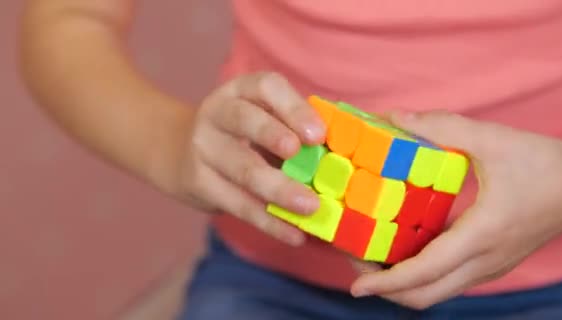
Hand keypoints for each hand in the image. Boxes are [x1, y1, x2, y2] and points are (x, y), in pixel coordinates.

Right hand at [176, 72, 325, 245]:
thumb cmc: (243, 132)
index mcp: (241, 90)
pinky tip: (295, 235)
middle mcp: (217, 112)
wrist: (179, 150)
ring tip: (310, 207)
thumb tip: (348, 148)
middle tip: (304, 155)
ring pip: (242, 169)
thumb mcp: (262, 116)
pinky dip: (269, 222)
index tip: (318, 134)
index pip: (265, 87)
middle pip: (244, 121)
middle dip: (274, 136)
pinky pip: (237, 204)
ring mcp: (203, 148)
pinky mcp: (197, 183)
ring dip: (278, 189)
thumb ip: (296, 127)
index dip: (292, 108)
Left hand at [349, 110, 561, 308]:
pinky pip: (451, 279)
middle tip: (357, 267)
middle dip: (387, 288)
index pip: (424, 273)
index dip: (385, 282)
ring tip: (374, 258)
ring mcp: (492, 266)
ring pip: (438, 291)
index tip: (355, 285)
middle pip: (426, 295)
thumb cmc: (544, 161)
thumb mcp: (491, 138)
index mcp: (482, 235)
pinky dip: (423, 274)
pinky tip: (406, 249)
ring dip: (403, 283)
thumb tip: (395, 118)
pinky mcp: (494, 262)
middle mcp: (486, 261)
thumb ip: (440, 126)